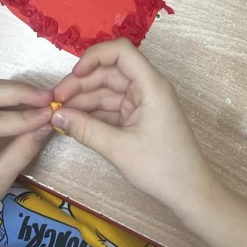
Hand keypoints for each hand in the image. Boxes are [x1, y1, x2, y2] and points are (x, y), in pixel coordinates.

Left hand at [0, 81, 53, 227]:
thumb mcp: (0, 179)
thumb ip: (23, 151)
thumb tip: (47, 125)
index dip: (24, 116)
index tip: (51, 113)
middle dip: (23, 93)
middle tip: (51, 98)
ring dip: (20, 91)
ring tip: (46, 99)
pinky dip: (13, 94)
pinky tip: (32, 100)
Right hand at [52, 40, 218, 213]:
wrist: (190, 193)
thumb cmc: (162, 168)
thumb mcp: (119, 149)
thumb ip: (85, 129)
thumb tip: (55, 116)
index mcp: (150, 85)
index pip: (120, 52)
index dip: (94, 57)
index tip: (74, 75)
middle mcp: (147, 88)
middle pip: (109, 72)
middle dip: (81, 84)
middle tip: (55, 101)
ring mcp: (142, 103)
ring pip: (107, 91)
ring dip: (83, 100)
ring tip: (59, 113)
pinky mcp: (138, 118)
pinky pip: (111, 107)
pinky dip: (93, 113)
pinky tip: (73, 121)